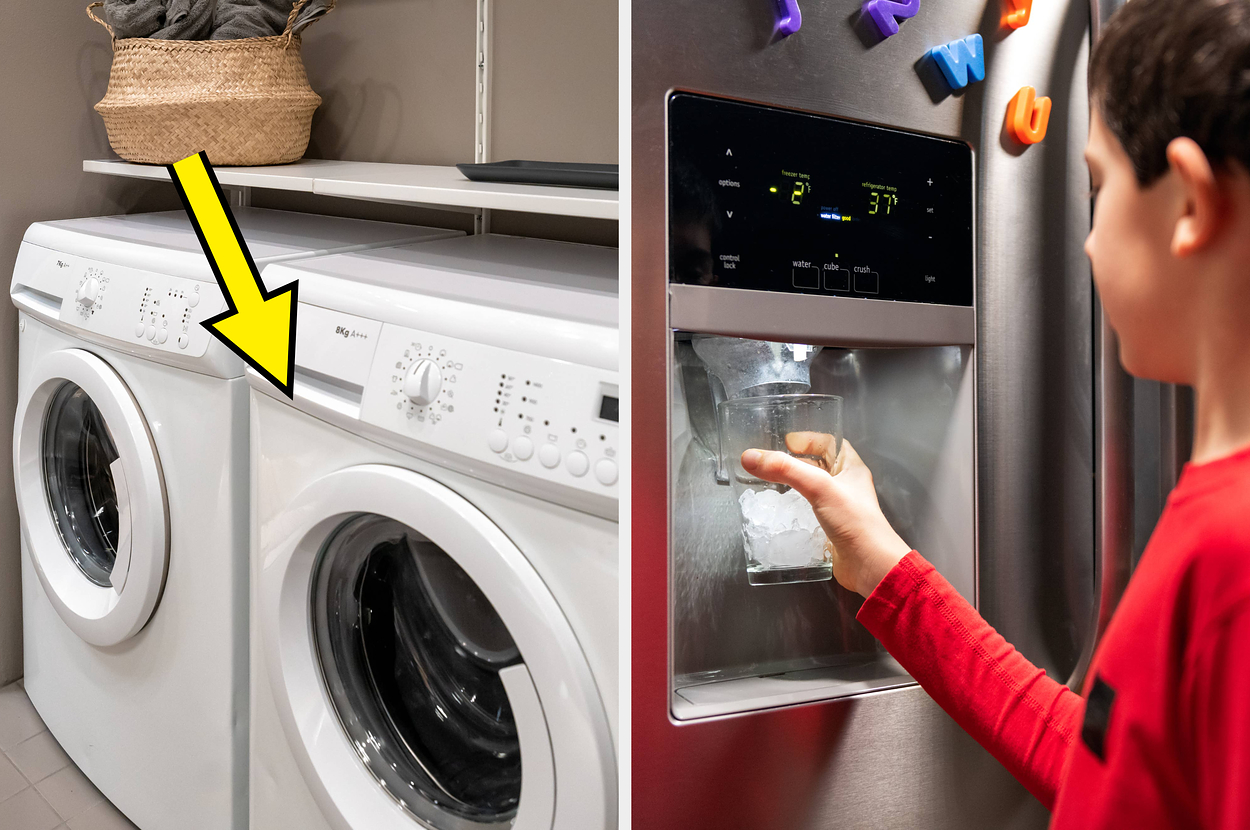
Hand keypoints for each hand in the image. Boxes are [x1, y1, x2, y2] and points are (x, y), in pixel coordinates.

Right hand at [741, 436, 911, 596]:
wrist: (869, 566)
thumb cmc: (855, 522)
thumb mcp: (819, 487)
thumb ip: (785, 470)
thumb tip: (750, 456)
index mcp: (852, 468)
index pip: (830, 442)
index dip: (809, 439)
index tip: (785, 442)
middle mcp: (846, 485)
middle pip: (818, 465)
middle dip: (795, 462)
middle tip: (771, 462)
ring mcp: (838, 508)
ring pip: (811, 489)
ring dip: (792, 486)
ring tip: (769, 484)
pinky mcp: (829, 528)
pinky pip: (808, 512)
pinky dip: (793, 509)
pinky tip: (779, 511)